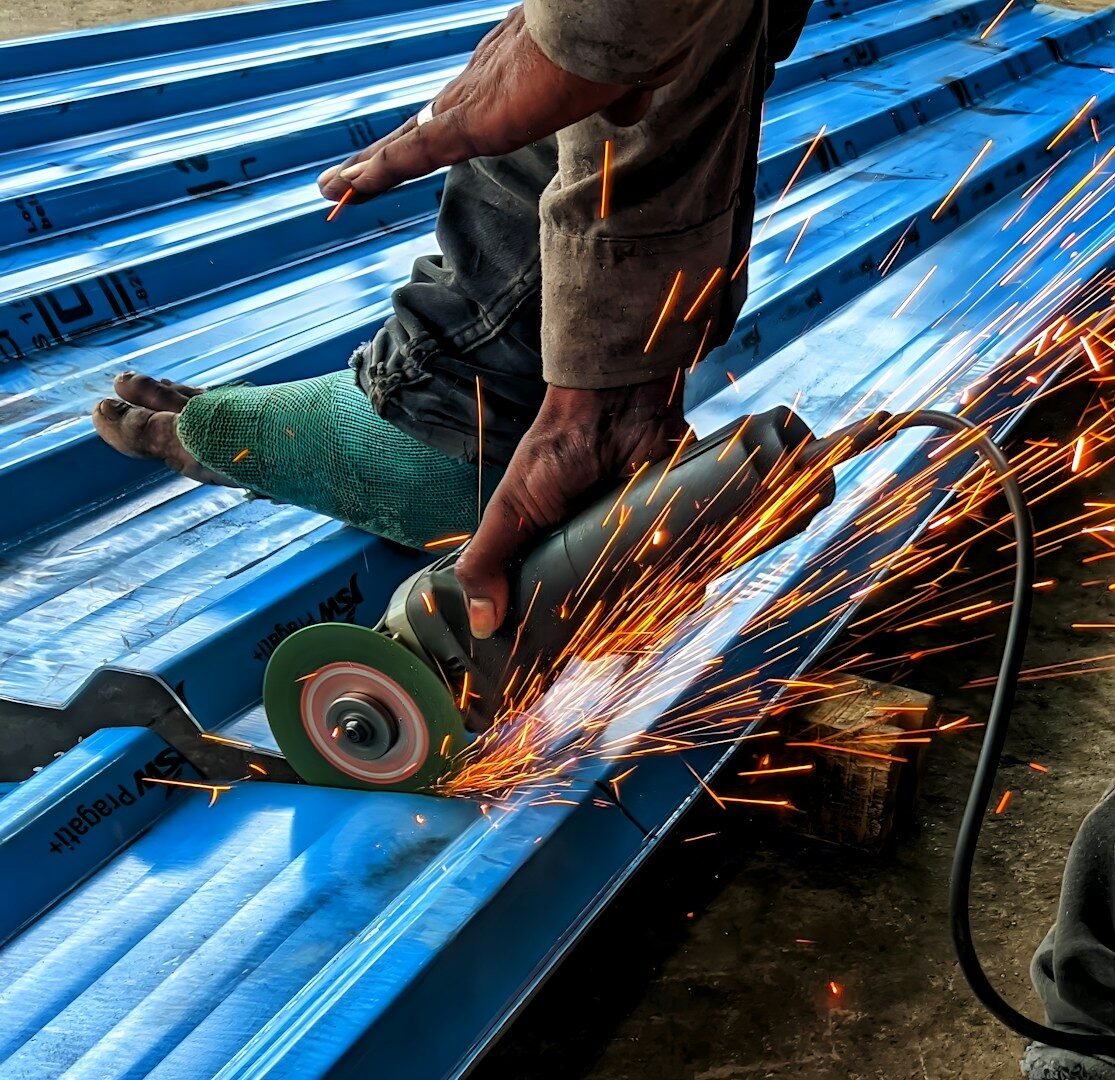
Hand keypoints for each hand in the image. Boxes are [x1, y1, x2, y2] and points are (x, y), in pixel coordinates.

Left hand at [317, 6, 682, 204]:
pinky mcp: (473, 122)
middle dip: (393, 151)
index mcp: (515, 76)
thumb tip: (624, 110)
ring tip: (331, 187)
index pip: (467, 109)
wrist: (616, 19)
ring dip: (371, 167)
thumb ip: (619, 98)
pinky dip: (379, 172)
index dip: (439, 129)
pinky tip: (344, 187)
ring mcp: (472, 100)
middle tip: (356, 171)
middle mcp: (483, 82)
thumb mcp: (624, 81)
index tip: (419, 143)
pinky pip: (413, 153)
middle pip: (426, 123)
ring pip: (409, 140)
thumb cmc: (624, 42)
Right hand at [454, 374, 688, 637]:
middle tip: (607, 648)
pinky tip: (682, 593)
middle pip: (609, 613)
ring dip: (652, 616)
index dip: (560, 640)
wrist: (613, 403)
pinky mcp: (676, 529)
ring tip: (645, 627)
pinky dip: (687, 585)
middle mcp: (600, 554)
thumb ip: (487, 560)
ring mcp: (640, 544)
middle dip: (610, 636)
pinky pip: (688, 568)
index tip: (558, 666)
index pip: (559, 611)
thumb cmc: (555, 450)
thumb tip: (480, 623)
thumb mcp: (511, 508)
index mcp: (557, 554)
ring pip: (650, 598)